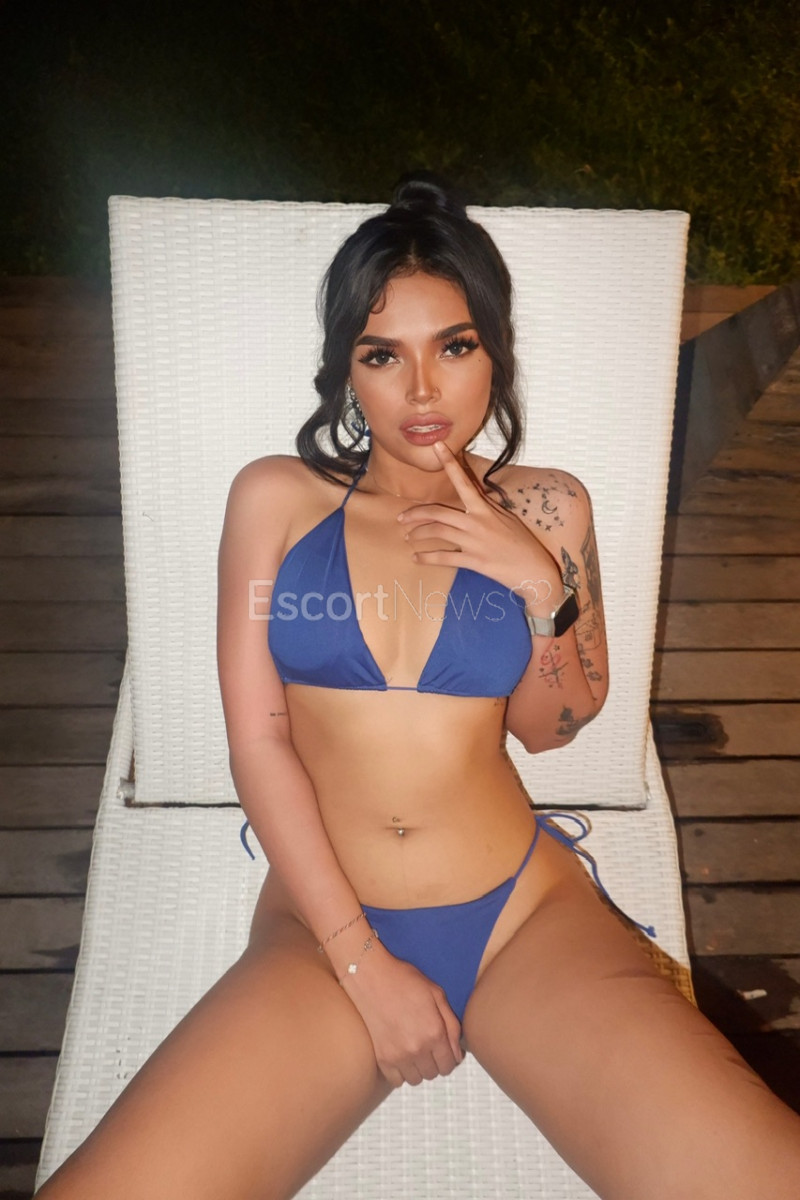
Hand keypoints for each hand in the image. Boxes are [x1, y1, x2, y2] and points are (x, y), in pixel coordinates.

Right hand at [339, 940, 463, 1086]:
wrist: (371, 977)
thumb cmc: (404, 980)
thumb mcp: (437, 994)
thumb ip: (452, 1025)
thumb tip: (458, 1052)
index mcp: (434, 1032)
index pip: (450, 1064)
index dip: (451, 1058)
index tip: (446, 1050)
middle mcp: (418, 1049)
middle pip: (434, 1074)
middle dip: (436, 1062)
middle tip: (430, 1046)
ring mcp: (398, 1056)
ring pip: (417, 1079)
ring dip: (419, 1069)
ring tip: (416, 1051)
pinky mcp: (382, 1058)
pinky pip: (397, 1081)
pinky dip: (402, 1073)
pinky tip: (402, 1056)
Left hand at [397, 441, 559, 600]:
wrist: (534, 570)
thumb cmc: (522, 543)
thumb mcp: (507, 518)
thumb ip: (487, 506)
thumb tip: (475, 493)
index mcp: (485, 508)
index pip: (464, 481)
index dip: (449, 462)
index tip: (437, 446)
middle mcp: (477, 522)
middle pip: (437, 512)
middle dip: (415, 514)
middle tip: (401, 517)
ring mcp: (474, 542)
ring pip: (437, 532)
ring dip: (418, 533)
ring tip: (408, 536)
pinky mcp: (473, 561)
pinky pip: (443, 558)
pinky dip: (426, 557)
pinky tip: (416, 558)